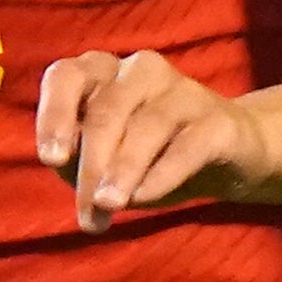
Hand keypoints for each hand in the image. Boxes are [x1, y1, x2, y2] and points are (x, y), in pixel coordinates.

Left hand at [35, 48, 277, 231]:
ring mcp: (183, 90)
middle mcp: (140, 70)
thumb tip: (64, 166)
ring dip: (123, 171)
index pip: (66, 77)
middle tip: (88, 210)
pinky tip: (144, 198)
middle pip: (107, 111)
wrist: (230, 156)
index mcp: (102, 73)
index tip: (51, 158)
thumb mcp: (103, 160)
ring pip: (146, 125)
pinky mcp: (220, 121)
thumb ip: (76, 160)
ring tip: (109, 207)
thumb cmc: (151, 155)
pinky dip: (162, 173)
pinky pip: (187, 146)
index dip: (54, 115)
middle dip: (92, 164)